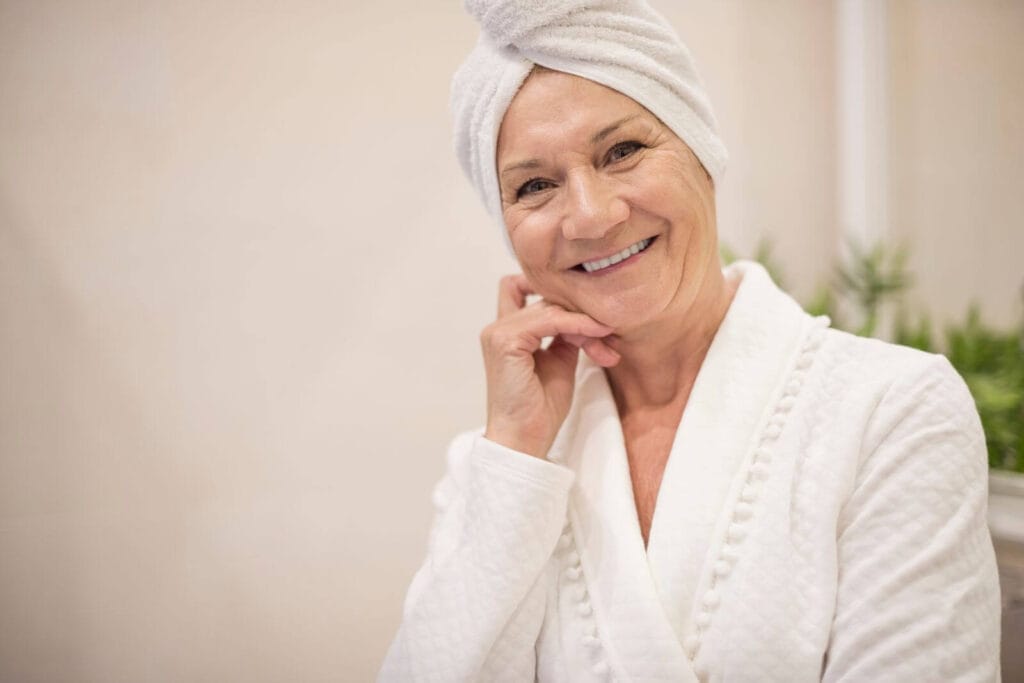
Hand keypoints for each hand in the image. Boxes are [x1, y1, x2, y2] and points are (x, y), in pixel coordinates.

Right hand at [480, 274, 619, 458]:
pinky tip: (596, 335)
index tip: (594, 318)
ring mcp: (498, 332)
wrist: (525, 440)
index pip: (527, 288)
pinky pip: (549, 319)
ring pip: (550, 307)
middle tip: (607, 334)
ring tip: (605, 339)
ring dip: (582, 321)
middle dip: (580, 313)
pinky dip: (576, 324)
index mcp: (506, 333)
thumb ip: (565, 335)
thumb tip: (585, 316)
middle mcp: (497, 328)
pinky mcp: (505, 341)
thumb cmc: (540, 409)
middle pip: (546, 298)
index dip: (560, 296)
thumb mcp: (559, 361)